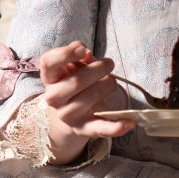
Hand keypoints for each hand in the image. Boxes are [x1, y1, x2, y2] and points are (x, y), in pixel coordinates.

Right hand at [38, 41, 133, 163]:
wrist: (71, 112)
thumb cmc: (74, 81)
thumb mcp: (74, 67)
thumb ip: (79, 57)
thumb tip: (87, 53)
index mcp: (50, 78)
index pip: (48, 63)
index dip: (65, 54)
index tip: (83, 49)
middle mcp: (53, 98)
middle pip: (76, 82)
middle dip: (98, 70)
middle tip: (109, 63)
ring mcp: (67, 115)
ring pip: (91, 98)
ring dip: (107, 86)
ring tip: (111, 82)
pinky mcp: (83, 128)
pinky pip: (100, 129)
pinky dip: (116, 127)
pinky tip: (129, 122)